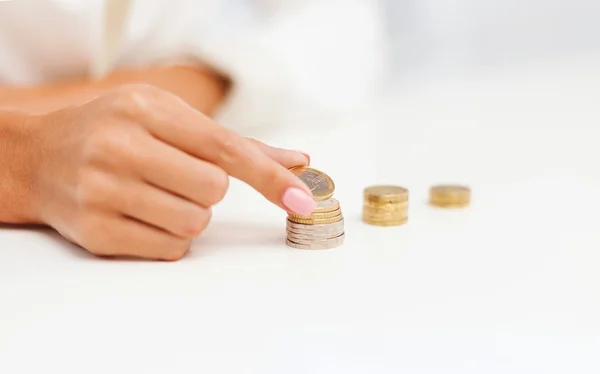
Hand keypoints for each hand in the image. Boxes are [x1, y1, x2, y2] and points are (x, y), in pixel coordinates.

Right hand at [27, 84, 315, 259]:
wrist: (38, 157)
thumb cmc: (115, 130)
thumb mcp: (165, 115)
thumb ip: (235, 143)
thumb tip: (298, 161)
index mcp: (145, 108)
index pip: (225, 148)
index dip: (269, 177)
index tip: (302, 200)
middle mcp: (120, 146)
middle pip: (213, 190)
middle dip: (208, 189)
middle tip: (176, 175)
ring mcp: (103, 191)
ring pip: (194, 224)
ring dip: (190, 214)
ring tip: (155, 194)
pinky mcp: (96, 232)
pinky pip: (170, 249)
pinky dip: (170, 237)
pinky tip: (141, 214)